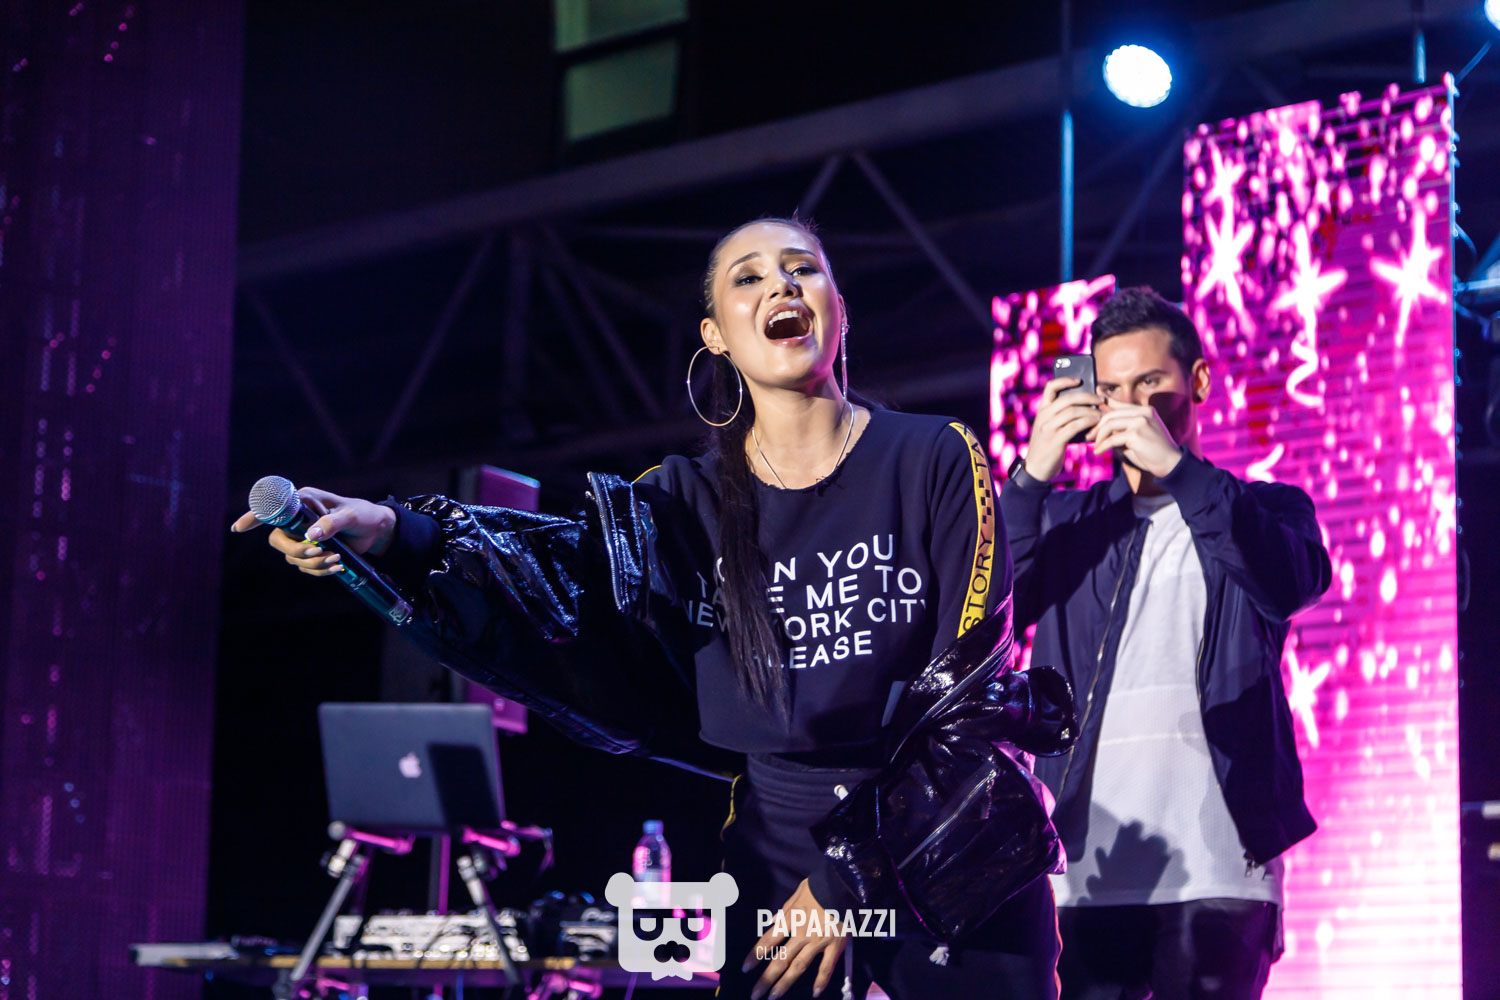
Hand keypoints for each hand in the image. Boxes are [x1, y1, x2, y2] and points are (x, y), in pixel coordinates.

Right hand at [230, 487, 396, 576]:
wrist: (376, 531)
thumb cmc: (363, 515)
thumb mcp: (351, 516)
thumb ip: (332, 523)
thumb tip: (312, 536)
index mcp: (304, 502)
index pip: (273, 508)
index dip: (253, 517)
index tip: (239, 529)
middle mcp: (298, 519)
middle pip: (278, 540)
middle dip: (296, 550)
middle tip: (319, 552)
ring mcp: (302, 537)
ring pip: (292, 557)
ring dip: (313, 563)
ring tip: (337, 558)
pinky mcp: (311, 551)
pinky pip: (305, 567)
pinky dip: (320, 570)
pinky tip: (338, 566)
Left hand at [742, 879, 846, 999]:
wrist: (844, 883)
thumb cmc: (819, 886)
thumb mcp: (797, 893)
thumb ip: (786, 909)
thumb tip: (773, 920)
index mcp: (790, 918)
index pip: (768, 940)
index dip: (755, 955)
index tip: (745, 968)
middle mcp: (801, 933)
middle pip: (780, 960)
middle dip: (766, 978)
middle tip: (755, 994)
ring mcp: (818, 941)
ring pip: (798, 966)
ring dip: (784, 983)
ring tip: (773, 996)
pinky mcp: (835, 946)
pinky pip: (826, 967)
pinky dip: (821, 981)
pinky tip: (815, 993)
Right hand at [1022, 377, 1103, 481]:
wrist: (1036, 469)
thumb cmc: (1047, 446)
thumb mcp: (1049, 427)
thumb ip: (1060, 416)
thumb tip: (1085, 405)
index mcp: (1042, 411)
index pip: (1050, 387)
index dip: (1065, 380)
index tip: (1079, 380)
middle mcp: (1043, 417)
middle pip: (1067, 398)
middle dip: (1087, 396)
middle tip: (1100, 400)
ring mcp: (1048, 428)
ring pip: (1073, 411)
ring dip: (1090, 410)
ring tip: (1101, 412)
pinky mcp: (1055, 440)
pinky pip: (1075, 426)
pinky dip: (1088, 422)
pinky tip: (1096, 422)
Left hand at [1088, 400, 1183, 476]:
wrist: (1170, 463)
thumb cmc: (1153, 452)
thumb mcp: (1137, 435)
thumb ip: (1122, 428)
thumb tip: (1101, 427)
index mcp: (1145, 410)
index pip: (1119, 403)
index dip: (1104, 401)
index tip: (1092, 403)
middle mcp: (1143, 412)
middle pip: (1111, 414)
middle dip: (1097, 426)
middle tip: (1089, 436)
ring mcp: (1140, 421)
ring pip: (1110, 424)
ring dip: (1099, 436)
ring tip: (1095, 445)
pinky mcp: (1137, 434)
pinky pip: (1112, 438)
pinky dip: (1103, 446)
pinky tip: (1099, 452)